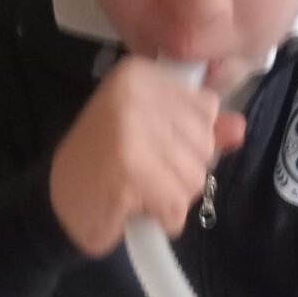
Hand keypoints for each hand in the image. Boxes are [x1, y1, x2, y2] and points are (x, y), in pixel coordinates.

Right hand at [49, 57, 245, 256]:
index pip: (205, 109)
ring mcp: (130, 130)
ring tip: (137, 192)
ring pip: (193, 178)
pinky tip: (134, 209)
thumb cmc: (105, 170)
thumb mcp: (152, 138)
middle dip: (182, 174)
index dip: (189, 142)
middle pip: (202, 145)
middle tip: (143, 176)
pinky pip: (175, 206)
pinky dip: (162, 220)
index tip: (153, 149)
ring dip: (171, 199)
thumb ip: (197, 130)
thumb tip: (239, 127)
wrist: (58, 206)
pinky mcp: (128, 170)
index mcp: (140, 76)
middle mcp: (135, 94)